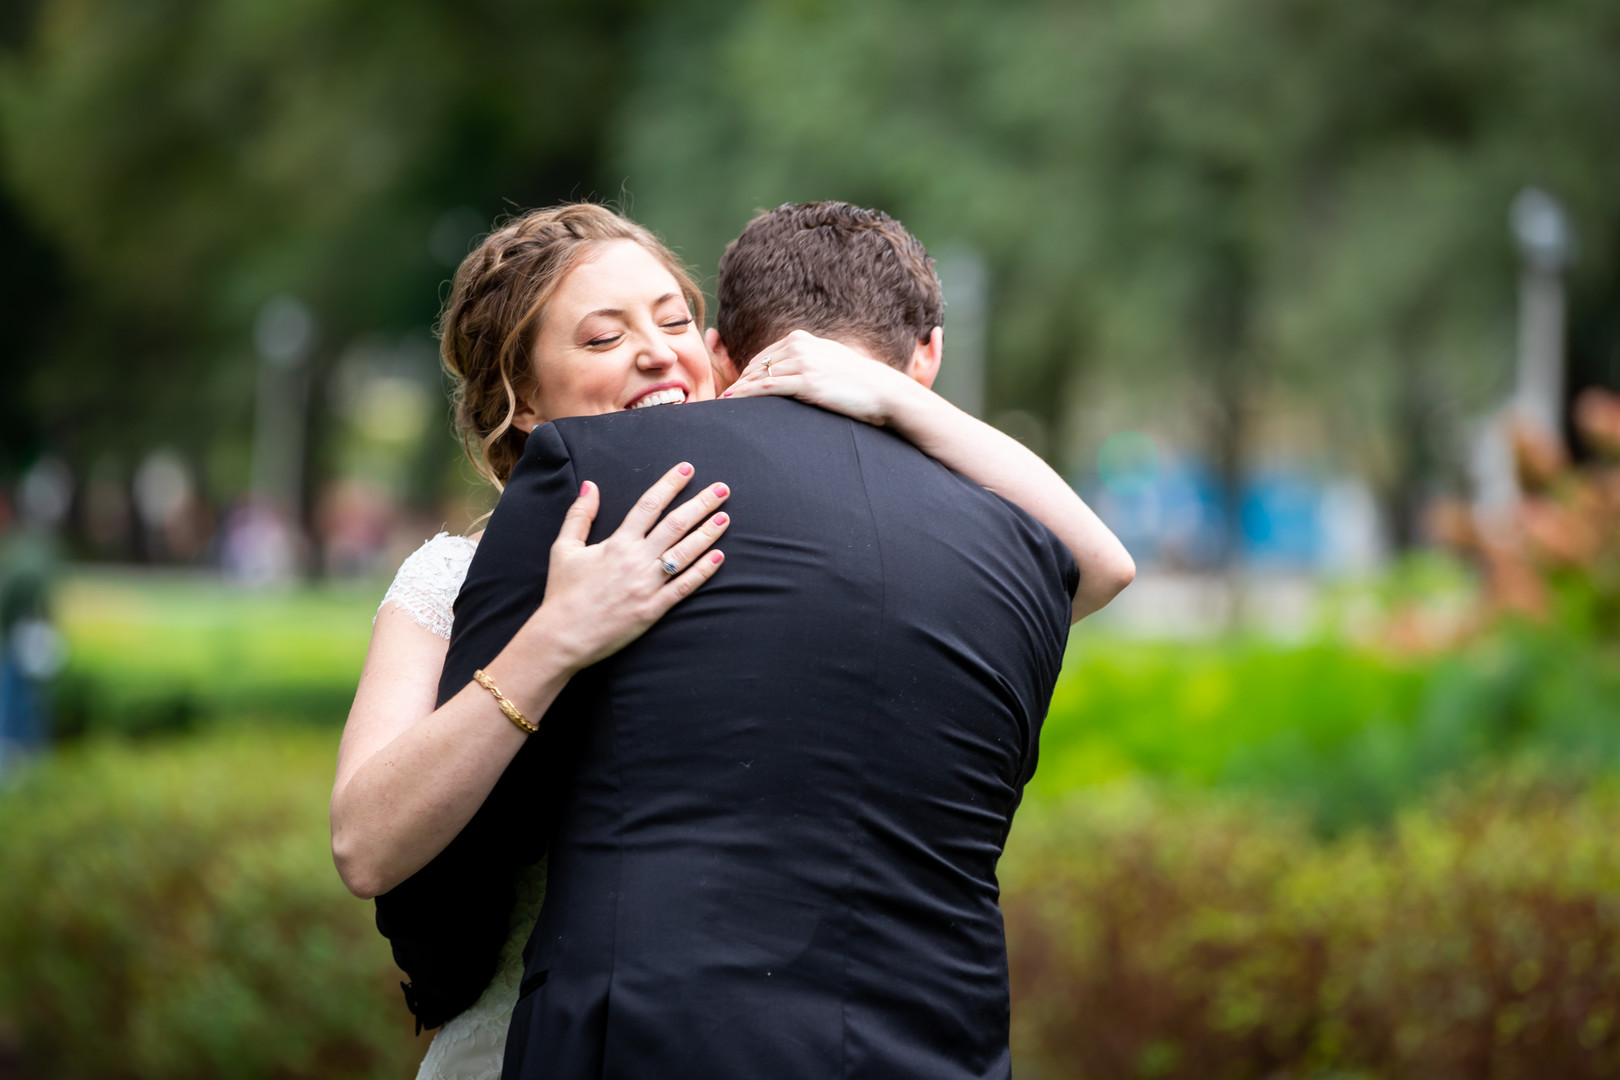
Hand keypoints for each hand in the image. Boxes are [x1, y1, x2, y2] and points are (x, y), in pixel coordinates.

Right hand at [523, 462, 730, 671]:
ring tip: (725, 516)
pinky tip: (719, 557)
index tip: (687, 470)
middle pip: (676, 525)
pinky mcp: (654, 609)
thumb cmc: (562, 592)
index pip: (649, 505)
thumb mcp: (564, 548)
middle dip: (701, 504)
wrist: (562, 637)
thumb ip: (579, 515)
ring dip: (708, 533)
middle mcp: (636, 560)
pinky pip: (684, 587)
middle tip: (722, 489)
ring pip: (685, 553)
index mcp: (617, 543)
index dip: (670, 485)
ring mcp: (648, 585)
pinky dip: (703, 571)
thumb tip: (591, 485)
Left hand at [720, 329, 919, 425]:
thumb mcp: (829, 361)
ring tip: (721, 404)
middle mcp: (799, 346)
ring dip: (738, 391)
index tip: (734, 390)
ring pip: (758, 376)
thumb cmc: (858, 382)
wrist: (883, 391)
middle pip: (756, 365)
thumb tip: (792, 371)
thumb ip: (808, 361)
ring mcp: (803, 363)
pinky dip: (747, 394)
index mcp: (802, 339)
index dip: (746, 374)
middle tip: (719, 400)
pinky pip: (767, 387)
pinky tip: (732, 402)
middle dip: (738, 383)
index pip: (764, 357)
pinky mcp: (806, 381)